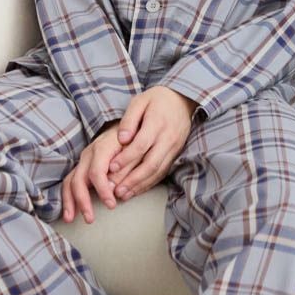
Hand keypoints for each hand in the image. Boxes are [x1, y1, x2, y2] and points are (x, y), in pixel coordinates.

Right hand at [61, 123, 126, 223]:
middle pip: (78, 178)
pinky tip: (70, 212)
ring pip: (70, 181)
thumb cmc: (134, 141)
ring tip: (69, 219)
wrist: (128, 128)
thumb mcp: (136, 152)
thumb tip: (113, 189)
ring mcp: (83, 161)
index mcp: (102, 148)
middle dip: (82, 201)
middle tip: (90, 218)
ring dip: (69, 202)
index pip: (97, 172)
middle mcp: (88, 154)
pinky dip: (69, 198)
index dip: (102, 190)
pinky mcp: (82, 167)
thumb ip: (125, 170)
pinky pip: (71, 183)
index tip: (112, 204)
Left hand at [104, 85, 195, 203]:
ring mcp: (174, 147)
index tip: (110, 168)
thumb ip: (129, 120)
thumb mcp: (140, 101)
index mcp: (157, 122)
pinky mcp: (176, 154)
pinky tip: (137, 189)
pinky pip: (164, 171)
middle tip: (116, 190)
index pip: (140, 144)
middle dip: (132, 179)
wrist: (183, 100)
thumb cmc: (157, 99)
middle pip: (150, 163)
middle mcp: (168, 137)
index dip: (125, 158)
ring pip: (158, 171)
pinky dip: (150, 183)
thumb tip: (121, 139)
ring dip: (140, 185)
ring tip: (124, 195)